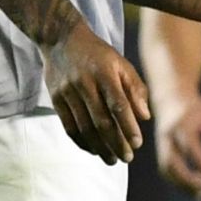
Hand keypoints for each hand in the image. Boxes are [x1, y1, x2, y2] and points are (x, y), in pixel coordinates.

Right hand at [42, 21, 150, 164]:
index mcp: (104, 72)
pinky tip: (94, 150)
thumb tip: (145, 117)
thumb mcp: (121, 64)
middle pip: (101, 120)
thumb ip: (135, 89)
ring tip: (112, 160)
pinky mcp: (55, 99)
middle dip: (115, 143)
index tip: (137, 143)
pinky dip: (82, 142)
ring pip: (84, 127)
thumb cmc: (98, 54)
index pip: (118, 104)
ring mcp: (68, 92)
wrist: (62, 40)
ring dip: (99, 147)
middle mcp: (85, 83)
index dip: (128, 126)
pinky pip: (69, 127)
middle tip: (127, 158)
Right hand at [154, 93, 200, 199]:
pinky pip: (165, 171)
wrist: (172, 98)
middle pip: (171, 162)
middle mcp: (169, 136)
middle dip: (186, 179)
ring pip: (166, 169)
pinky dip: (178, 182)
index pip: (190, 148)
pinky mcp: (160, 151)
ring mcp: (161, 144)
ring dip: (181, 185)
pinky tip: (193, 189)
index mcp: (183, 125)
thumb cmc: (199, 109)